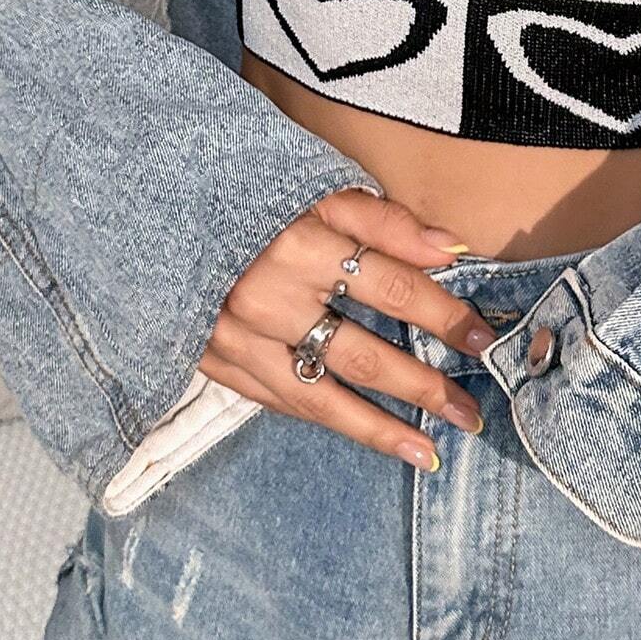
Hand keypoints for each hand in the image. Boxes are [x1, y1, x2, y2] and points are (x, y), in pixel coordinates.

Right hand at [198, 189, 498, 468]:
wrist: (158, 213)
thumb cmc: (253, 195)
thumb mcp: (319, 190)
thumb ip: (386, 221)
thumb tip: (453, 249)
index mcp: (301, 245)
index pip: (393, 289)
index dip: (444, 316)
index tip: (483, 339)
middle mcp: (269, 300)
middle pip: (363, 355)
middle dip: (423, 387)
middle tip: (470, 412)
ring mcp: (237, 340)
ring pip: (321, 398)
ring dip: (380, 428)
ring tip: (428, 449)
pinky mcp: (217, 364)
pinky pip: (283, 402)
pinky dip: (329, 421)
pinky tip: (367, 435)